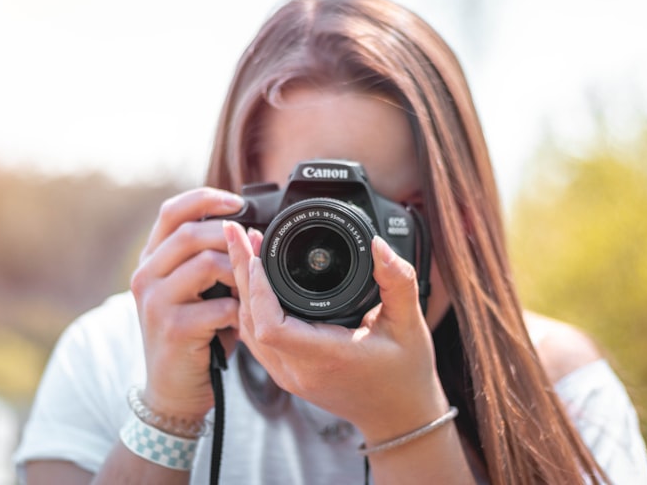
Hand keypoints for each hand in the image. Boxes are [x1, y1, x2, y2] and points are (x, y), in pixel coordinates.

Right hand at [129, 188, 244, 420]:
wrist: (173, 388)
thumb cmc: (194, 332)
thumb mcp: (195, 289)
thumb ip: (208, 258)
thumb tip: (249, 229)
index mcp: (152, 259)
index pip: (172, 211)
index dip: (207, 198)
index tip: (239, 202)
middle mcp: (146, 276)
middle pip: (192, 233)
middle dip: (231, 237)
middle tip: (255, 250)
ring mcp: (156, 302)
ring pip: (207, 264)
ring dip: (240, 273)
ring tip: (250, 287)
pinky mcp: (173, 328)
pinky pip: (220, 305)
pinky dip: (240, 310)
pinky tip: (242, 318)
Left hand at [224, 221, 448, 442]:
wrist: (400, 415)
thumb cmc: (406, 372)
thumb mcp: (409, 323)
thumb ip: (398, 280)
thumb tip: (379, 245)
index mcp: (327, 357)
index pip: (271, 325)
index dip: (258, 287)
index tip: (260, 252)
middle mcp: (300, 371)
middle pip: (250, 320)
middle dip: (240, 271)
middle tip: (237, 232)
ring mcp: (289, 376)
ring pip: (247, 328)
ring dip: (241, 287)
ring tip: (243, 247)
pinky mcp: (287, 374)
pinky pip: (255, 338)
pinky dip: (249, 305)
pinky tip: (253, 281)